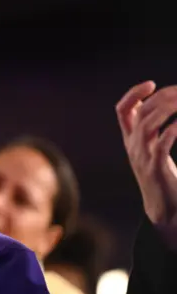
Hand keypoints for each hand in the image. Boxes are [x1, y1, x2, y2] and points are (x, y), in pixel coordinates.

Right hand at [116, 81, 176, 241]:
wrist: (163, 208)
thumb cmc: (163, 176)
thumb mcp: (152, 149)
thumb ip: (152, 130)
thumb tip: (160, 105)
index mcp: (131, 140)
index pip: (122, 110)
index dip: (133, 94)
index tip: (151, 85)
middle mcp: (133, 145)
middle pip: (139, 112)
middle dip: (161, 97)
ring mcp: (142, 156)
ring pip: (147, 124)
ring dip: (167, 109)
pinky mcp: (155, 168)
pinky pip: (161, 143)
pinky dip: (172, 130)